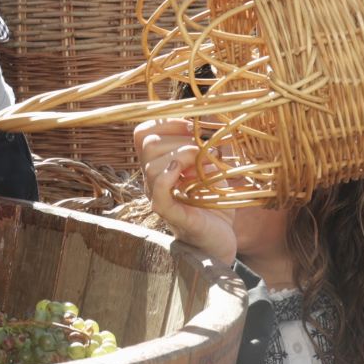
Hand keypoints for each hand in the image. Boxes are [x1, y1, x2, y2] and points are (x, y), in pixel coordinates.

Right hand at [134, 118, 238, 265]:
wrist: (220, 241)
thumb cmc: (214, 205)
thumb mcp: (212, 170)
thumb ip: (208, 148)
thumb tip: (215, 122)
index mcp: (159, 165)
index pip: (143, 133)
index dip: (167, 123)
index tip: (193, 127)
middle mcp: (152, 179)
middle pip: (148, 144)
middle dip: (180, 139)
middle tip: (204, 151)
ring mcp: (158, 196)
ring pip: (152, 165)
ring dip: (183, 157)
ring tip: (204, 167)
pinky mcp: (171, 214)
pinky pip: (158, 193)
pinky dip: (167, 178)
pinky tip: (183, 173)